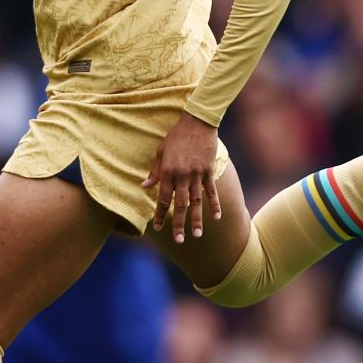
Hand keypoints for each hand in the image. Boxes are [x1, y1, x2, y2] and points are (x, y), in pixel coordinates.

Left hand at [141, 114, 222, 243]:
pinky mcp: (209, 170)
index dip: (160, 214)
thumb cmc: (176, 136)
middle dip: (178, 224)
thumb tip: (144, 187)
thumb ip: (155, 171)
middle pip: (180, 205)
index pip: (163, 199)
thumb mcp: (161, 152)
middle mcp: (182, 176)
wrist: (197, 121)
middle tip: (179, 240)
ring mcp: (197, 174)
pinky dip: (215, 204)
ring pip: (197, 201)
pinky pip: (212, 191)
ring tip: (197, 235)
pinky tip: (217, 217)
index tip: (158, 228)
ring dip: (197, 219)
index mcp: (168, 172)